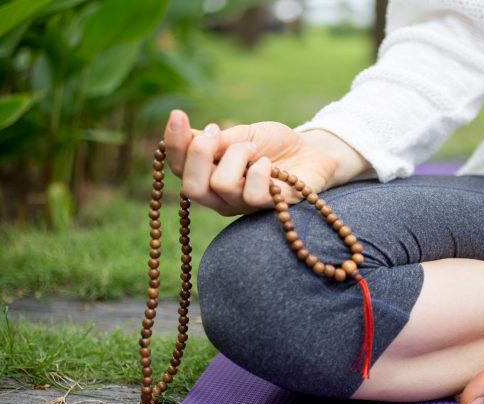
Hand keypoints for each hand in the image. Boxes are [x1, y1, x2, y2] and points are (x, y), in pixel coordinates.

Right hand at [163, 110, 368, 215]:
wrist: (310, 149)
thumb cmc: (272, 143)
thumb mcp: (241, 134)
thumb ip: (216, 141)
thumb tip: (189, 137)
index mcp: (207, 173)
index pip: (175, 167)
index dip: (172, 143)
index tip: (178, 114)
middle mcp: (219, 195)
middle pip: (191, 187)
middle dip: (199, 154)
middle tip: (216, 133)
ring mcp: (243, 205)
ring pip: (222, 185)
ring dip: (237, 156)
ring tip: (254, 149)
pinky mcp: (268, 208)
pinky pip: (252, 194)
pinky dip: (259, 171)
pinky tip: (268, 164)